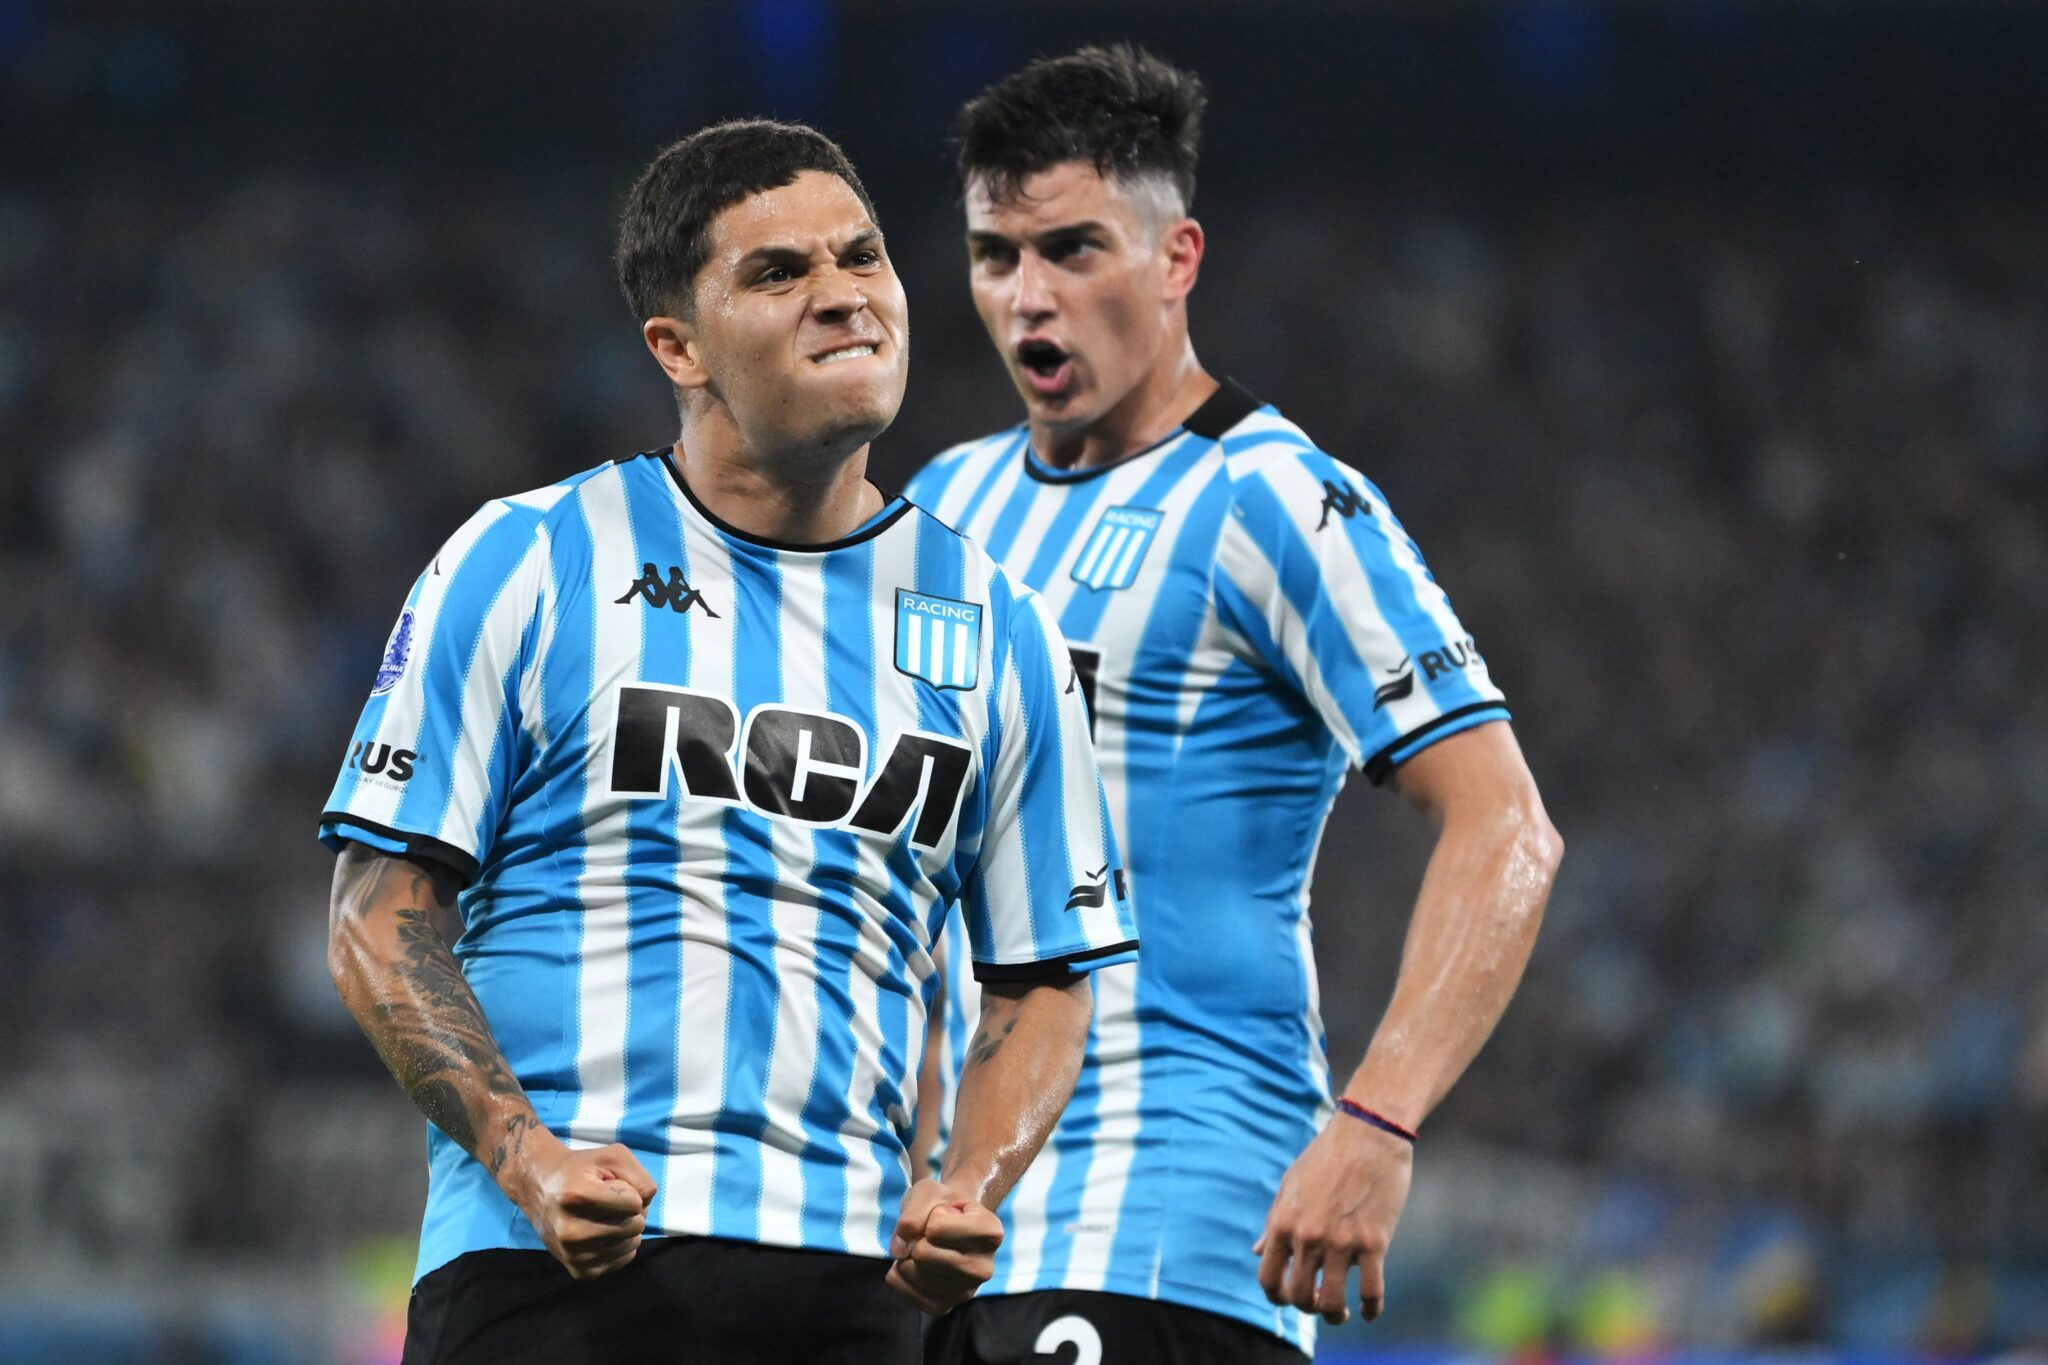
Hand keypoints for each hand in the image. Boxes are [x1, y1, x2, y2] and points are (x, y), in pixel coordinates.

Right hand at [506, 1131, 657, 1280]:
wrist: (539, 1188)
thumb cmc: (580, 1169)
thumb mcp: (612, 1156)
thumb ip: (639, 1177)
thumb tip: (645, 1208)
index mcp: (575, 1197)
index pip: (634, 1204)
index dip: (628, 1191)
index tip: (608, 1186)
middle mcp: (570, 1231)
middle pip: (635, 1226)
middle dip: (629, 1211)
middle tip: (607, 1202)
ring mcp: (573, 1255)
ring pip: (632, 1244)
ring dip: (626, 1228)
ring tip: (603, 1215)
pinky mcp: (579, 1271)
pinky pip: (623, 1259)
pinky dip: (620, 1245)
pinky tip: (602, 1232)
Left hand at [885, 1178, 1004, 1313]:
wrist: (950, 1223)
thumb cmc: (943, 1204)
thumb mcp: (929, 1192)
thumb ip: (913, 1213)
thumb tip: (900, 1250)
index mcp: (991, 1233)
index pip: (936, 1228)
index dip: (931, 1216)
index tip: (944, 1214)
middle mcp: (985, 1267)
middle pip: (923, 1254)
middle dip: (916, 1239)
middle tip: (930, 1233)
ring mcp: (966, 1291)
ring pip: (914, 1274)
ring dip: (907, 1256)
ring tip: (925, 1247)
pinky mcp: (946, 1306)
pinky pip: (908, 1293)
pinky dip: (899, 1276)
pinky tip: (911, 1264)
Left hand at [1255, 1113, 1413, 1324]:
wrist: (1368, 1131)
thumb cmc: (1328, 1155)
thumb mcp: (1291, 1185)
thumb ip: (1274, 1221)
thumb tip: (1256, 1251)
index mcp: (1283, 1222)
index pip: (1268, 1279)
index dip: (1277, 1297)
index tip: (1290, 1298)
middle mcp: (1308, 1236)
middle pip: (1300, 1296)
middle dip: (1308, 1308)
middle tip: (1320, 1305)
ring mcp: (1341, 1241)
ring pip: (1332, 1302)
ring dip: (1335, 1315)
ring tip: (1341, 1312)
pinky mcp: (1374, 1242)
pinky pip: (1371, 1291)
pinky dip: (1371, 1309)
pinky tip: (1371, 1310)